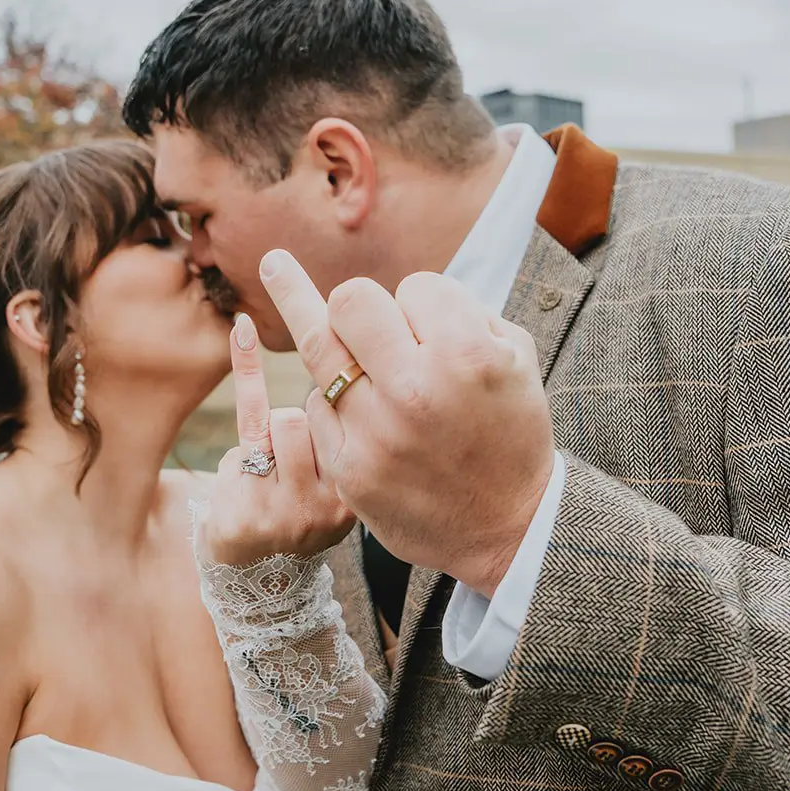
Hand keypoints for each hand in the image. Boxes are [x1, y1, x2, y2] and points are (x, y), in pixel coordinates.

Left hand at [194, 312, 356, 566]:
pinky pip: (245, 424)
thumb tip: (369, 354)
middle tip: (287, 462)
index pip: (355, 421)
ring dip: (268, 434)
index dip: (344, 405)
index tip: (349, 391)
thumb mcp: (340, 486)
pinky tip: (243, 328)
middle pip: (315, 418)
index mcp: (359, 497)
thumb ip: (354, 437)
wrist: (260, 584)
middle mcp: (327, 508)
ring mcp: (284, 511)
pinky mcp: (244, 508)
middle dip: (296, 424)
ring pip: (281, 422)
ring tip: (266, 472)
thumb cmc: (301, 518)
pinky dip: (246, 368)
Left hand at [258, 252, 555, 598]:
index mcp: (466, 356)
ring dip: (309, 315)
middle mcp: (416, 391)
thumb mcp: (514, 358)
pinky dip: (332, 398)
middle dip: (359, 303)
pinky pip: (317, 406)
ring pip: (319, 348)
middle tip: (361, 312)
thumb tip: (403, 291)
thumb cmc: (512, 429)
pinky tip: (351, 402)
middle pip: (350, 302)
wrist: (509, 526)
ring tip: (275, 265)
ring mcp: (377, 433)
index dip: (424, 302)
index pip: (414, 287)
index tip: (434, 327)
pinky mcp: (349, 469)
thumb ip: (465, 313)